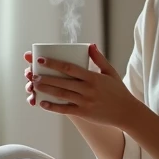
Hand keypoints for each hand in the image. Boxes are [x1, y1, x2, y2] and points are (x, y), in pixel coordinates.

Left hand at [25, 44, 140, 127]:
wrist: (126, 112)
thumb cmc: (118, 90)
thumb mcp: (110, 72)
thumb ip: (99, 59)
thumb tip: (90, 45)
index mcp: (93, 77)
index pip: (69, 68)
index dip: (54, 63)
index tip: (41, 60)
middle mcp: (87, 89)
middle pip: (62, 81)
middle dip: (45, 77)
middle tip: (31, 73)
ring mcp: (85, 102)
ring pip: (61, 95)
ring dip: (46, 89)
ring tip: (34, 85)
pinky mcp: (84, 113)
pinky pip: (65, 109)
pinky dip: (53, 107)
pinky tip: (42, 103)